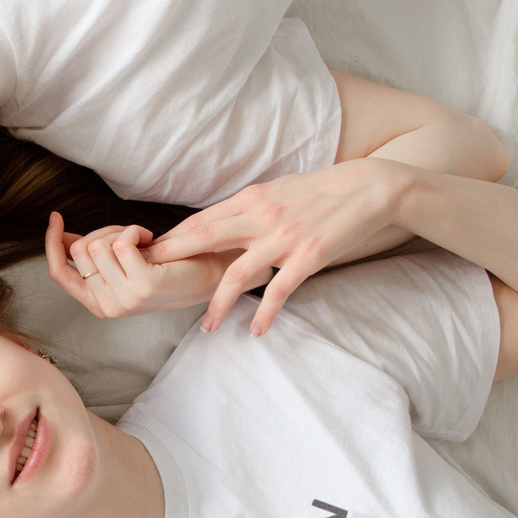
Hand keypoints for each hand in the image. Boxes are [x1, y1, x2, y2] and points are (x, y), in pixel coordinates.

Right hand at [44, 214, 240, 318]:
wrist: (208, 277)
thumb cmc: (167, 268)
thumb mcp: (123, 265)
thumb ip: (93, 256)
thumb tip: (63, 238)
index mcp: (98, 304)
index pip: (58, 273)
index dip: (52, 243)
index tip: (56, 218)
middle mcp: (108, 306)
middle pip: (79, 251)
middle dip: (102, 232)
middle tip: (130, 237)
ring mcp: (125, 299)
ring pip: (98, 245)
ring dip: (121, 231)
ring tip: (143, 241)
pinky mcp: (144, 285)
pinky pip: (120, 243)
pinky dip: (134, 232)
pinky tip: (150, 239)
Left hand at [142, 158, 405, 335]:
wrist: (369, 187)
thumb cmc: (320, 191)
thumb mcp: (275, 191)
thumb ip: (246, 208)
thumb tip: (214, 224)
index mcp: (251, 198)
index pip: (201, 221)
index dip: (172, 240)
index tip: (148, 256)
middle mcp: (262, 216)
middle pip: (204, 240)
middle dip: (173, 262)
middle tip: (148, 284)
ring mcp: (284, 237)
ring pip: (237, 273)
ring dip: (218, 303)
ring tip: (207, 327)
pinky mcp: (309, 256)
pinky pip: (280, 289)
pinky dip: (266, 312)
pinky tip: (257, 330)